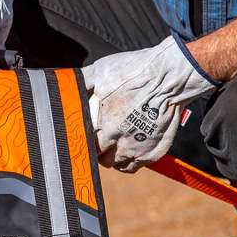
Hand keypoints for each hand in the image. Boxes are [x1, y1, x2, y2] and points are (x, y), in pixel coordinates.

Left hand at [81, 34, 219, 171]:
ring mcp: (139, 149)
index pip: (87, 145)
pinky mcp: (155, 151)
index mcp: (106, 126)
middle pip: (102, 158)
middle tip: (101, 135)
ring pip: (118, 165)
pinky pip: (136, 165)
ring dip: (113, 156)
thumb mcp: (102, 71)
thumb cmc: (137, 71)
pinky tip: (129, 147)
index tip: (86, 133)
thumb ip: (82, 83)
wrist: (170, 76)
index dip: (85, 139)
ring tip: (115, 142)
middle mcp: (121, 142)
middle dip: (99, 148)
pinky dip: (131, 159)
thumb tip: (66, 86)